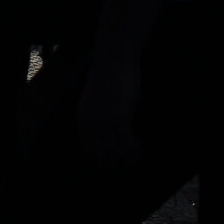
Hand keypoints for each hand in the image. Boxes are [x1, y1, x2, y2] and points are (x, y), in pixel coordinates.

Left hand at [76, 53, 140, 169]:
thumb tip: (112, 143)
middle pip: (101, 158)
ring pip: (116, 154)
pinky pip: (128, 144)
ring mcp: (104, 121)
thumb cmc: (108, 80)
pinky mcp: (120, 117)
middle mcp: (90, 123)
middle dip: (117, 165)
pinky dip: (136, 151)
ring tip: (138, 156)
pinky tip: (142, 148)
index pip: (88, 153)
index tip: (116, 164)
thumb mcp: (97, 104)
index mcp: (82, 120)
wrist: (113, 58)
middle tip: (129, 163)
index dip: (102, 163)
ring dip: (129, 159)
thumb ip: (100, 123)